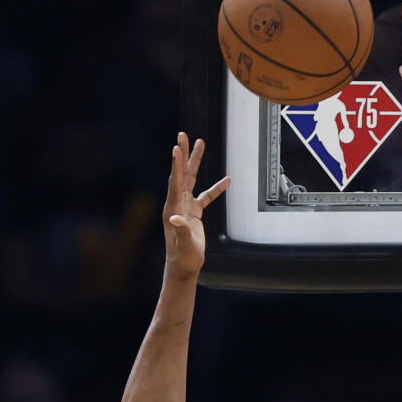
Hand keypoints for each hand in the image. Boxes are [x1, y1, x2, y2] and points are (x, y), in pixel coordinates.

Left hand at [163, 132, 230, 279]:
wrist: (184, 266)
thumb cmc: (183, 258)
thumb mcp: (184, 245)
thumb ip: (181, 230)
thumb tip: (175, 218)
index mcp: (173, 208)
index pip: (175, 182)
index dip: (177, 165)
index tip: (176, 148)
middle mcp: (177, 203)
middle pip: (181, 173)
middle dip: (183, 154)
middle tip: (183, 135)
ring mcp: (185, 206)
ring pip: (191, 179)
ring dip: (195, 161)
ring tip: (200, 143)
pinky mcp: (194, 213)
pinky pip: (206, 196)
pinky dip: (216, 189)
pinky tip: (227, 180)